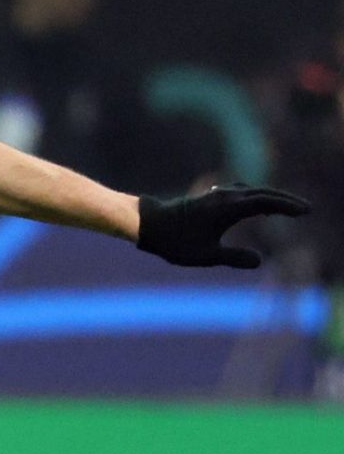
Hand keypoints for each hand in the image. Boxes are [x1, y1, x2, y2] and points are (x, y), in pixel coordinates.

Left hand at [136, 186, 308, 268]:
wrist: (149, 224)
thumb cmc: (175, 241)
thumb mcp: (206, 255)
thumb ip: (234, 257)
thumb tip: (259, 261)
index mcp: (230, 208)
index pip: (267, 203)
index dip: (288, 207)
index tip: (304, 212)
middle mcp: (226, 196)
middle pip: (264, 194)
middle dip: (285, 201)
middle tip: (304, 209)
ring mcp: (218, 194)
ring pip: (252, 192)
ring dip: (270, 198)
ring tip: (285, 209)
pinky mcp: (210, 197)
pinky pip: (241, 194)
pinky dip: (255, 198)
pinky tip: (255, 207)